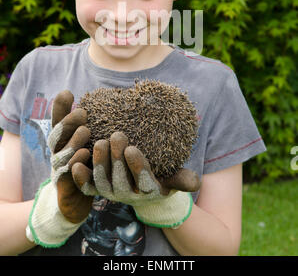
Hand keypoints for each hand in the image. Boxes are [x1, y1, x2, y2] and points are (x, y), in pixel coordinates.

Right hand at [28, 90, 93, 246]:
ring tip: (85, 130)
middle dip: (67, 123)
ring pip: (62, 156)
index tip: (67, 93)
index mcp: (62, 143)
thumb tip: (81, 96)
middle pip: (57, 137)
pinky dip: (75, 164)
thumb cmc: (82, 167)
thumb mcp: (82, 143)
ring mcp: (59, 172)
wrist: (74, 202)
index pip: (58, 123)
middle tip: (82, 112)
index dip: (60, 108)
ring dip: (72, 142)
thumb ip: (82, 123)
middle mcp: (58, 155)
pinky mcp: (66, 188)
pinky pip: (68, 176)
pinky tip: (85, 154)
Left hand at [72, 131, 199, 227]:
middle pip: (120, 179)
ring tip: (99, 142)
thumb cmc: (160, 177)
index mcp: (147, 190)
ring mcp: (110, 192)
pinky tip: (76, 163)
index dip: (136, 166)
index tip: (132, 148)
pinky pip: (87, 186)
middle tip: (116, 135)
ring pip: (102, 181)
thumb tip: (196, 181)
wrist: (140, 191)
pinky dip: (81, 177)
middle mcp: (127, 194)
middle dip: (116, 158)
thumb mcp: (173, 178)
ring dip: (99, 162)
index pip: (142, 180)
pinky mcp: (96, 189)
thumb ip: (183, 179)